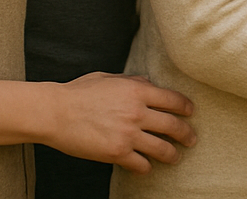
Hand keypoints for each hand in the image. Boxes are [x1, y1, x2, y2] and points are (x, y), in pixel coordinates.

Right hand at [48, 73, 196, 173]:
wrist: (55, 113)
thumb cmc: (80, 92)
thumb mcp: (110, 79)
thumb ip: (133, 82)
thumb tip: (149, 84)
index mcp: (137, 91)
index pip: (173, 100)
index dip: (186, 107)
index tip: (191, 113)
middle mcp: (137, 112)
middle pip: (173, 126)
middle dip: (186, 134)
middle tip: (191, 139)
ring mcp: (128, 134)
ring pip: (161, 148)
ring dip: (172, 154)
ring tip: (176, 158)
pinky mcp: (116, 153)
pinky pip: (140, 164)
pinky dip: (146, 167)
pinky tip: (147, 167)